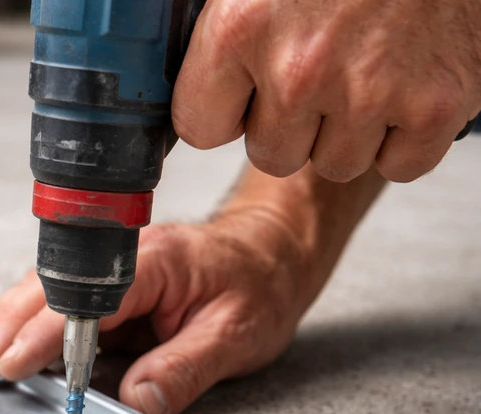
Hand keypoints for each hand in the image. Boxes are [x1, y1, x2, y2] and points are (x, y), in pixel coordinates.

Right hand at [0, 210, 312, 413]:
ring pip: (50, 290)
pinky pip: (65, 299)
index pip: (87, 299)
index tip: (17, 362)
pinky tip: (11, 338)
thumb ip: (184, 368)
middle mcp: (126, 257)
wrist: (273, 252)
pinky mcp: (113, 283)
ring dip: (13, 320)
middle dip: (12, 325)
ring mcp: (115, 267)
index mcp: (155, 263)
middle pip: (53, 288)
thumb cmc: (260, 287)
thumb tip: (137, 403)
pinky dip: (31, 318)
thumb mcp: (236, 335)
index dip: (47, 333)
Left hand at [173, 0, 480, 182]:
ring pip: (335, 163)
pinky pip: (400, 164)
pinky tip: (408, 84)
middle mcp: (299, 69)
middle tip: (326, 66)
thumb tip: (201, 85)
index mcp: (242, 27)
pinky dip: (407, 136)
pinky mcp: (433, 107)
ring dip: (350, 130)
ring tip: (370, 67)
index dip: (227, 113)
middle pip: (272, 154)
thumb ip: (227, 33)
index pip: (201, 127)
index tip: (247, 95)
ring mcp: (367, 92)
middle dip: (294, 123)